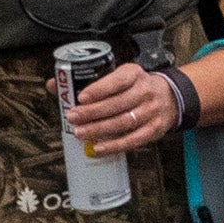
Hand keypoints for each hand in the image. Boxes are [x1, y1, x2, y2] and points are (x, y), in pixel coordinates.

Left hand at [66, 61, 180, 158]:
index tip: (81, 97)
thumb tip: (53, 85)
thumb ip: (88, 81)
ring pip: (123, 122)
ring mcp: (150, 112)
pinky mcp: (153, 130)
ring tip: (80, 132)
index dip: (99, 89)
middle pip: (118, 104)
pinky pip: (132, 140)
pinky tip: (98, 148)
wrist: (170, 98)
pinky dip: (114, 146)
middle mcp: (145, 91)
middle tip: (73, 117)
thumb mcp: (118, 77)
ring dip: (99, 129)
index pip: (117, 80)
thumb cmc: (135, 87)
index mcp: (134, 74)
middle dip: (93, 112)